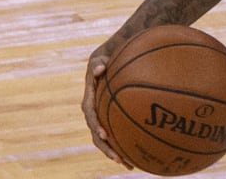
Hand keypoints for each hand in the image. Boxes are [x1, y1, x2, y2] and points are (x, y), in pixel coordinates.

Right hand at [82, 49, 132, 169]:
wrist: (103, 64)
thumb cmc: (103, 61)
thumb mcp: (99, 60)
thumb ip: (98, 64)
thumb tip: (99, 69)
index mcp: (89, 102)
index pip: (91, 117)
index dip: (97, 127)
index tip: (104, 135)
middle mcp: (93, 114)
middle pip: (97, 136)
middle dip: (107, 149)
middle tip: (119, 159)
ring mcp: (101, 120)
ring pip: (105, 141)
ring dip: (115, 154)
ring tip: (129, 165)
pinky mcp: (109, 121)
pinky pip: (115, 136)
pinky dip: (123, 147)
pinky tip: (136, 157)